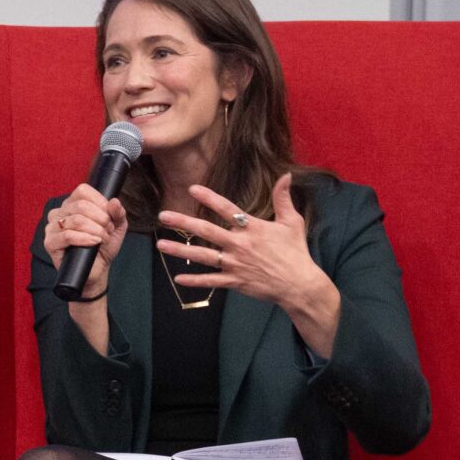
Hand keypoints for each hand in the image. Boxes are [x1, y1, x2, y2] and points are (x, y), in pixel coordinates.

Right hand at [43, 183, 128, 300]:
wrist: (97, 270)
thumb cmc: (103, 246)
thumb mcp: (117, 227)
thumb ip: (118, 213)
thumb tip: (114, 201)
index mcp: (72, 204)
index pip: (83, 191)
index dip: (100, 202)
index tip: (109, 216)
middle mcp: (59, 212)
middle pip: (81, 205)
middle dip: (101, 219)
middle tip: (108, 231)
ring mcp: (52, 227)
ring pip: (76, 220)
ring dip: (95, 230)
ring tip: (103, 239)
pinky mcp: (50, 243)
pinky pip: (67, 236)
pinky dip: (85, 238)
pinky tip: (94, 242)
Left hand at [154, 173, 332, 313]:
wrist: (299, 284)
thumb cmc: (296, 252)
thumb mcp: (292, 222)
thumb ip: (283, 198)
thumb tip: (286, 175)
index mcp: (252, 228)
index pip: (227, 209)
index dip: (209, 198)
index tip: (192, 189)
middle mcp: (240, 244)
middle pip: (206, 231)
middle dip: (183, 223)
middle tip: (163, 216)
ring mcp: (235, 264)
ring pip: (202, 256)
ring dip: (180, 251)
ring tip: (160, 245)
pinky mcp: (235, 281)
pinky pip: (211, 280)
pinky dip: (195, 281)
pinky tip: (178, 278)